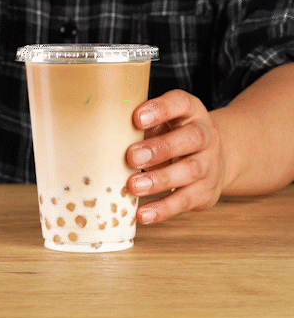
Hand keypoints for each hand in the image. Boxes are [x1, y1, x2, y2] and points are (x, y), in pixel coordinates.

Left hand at [126, 90, 225, 223]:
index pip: (181, 103)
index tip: (136, 118)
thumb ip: (141, 126)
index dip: (161, 109)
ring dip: (160, 180)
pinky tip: (143, 214)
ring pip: (190, 171)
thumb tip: (103, 134)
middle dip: (161, 148)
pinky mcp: (206, 191)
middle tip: (132, 156)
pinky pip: (186, 200)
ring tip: (133, 186)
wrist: (213, 159)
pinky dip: (164, 209)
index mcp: (191, 112)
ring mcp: (210, 164)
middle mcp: (206, 135)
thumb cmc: (173, 137)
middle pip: (191, 138)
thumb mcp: (163, 124)